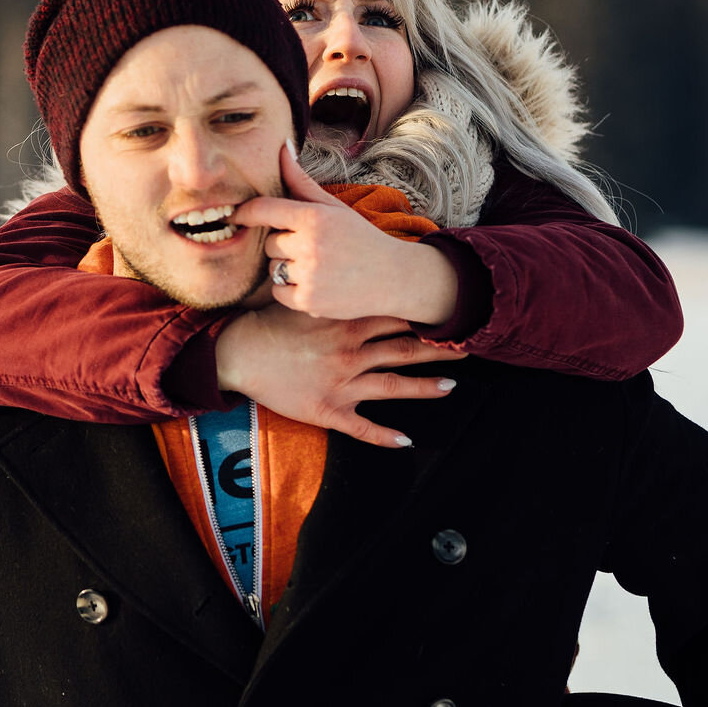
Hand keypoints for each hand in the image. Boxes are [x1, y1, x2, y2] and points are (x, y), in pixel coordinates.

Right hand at [215, 304, 465, 448]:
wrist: (238, 352)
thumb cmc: (267, 322)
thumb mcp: (301, 296)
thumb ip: (329, 287)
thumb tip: (346, 265)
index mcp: (347, 323)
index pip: (396, 316)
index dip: (425, 315)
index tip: (450, 312)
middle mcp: (352, 353)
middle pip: (405, 350)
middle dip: (439, 349)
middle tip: (468, 346)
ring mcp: (343, 384)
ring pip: (394, 387)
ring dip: (426, 387)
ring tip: (452, 386)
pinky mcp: (329, 411)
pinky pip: (363, 427)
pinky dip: (386, 437)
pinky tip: (407, 441)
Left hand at [233, 144, 459, 325]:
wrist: (394, 277)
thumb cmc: (359, 237)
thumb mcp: (333, 206)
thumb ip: (301, 180)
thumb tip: (282, 147)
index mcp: (314, 218)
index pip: (263, 209)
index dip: (244, 212)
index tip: (232, 216)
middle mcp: (309, 246)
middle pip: (269, 243)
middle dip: (284, 244)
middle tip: (313, 247)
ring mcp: (309, 276)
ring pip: (273, 268)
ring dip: (288, 268)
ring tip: (318, 266)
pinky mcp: (308, 301)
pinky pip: (278, 292)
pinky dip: (291, 290)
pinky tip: (317, 284)